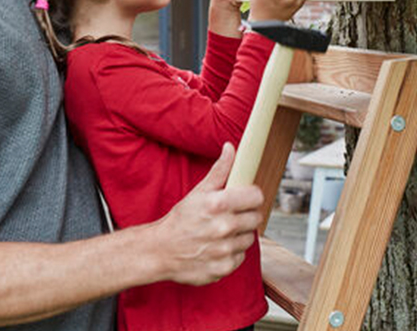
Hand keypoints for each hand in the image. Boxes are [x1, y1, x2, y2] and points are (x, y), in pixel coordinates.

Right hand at [151, 144, 264, 285]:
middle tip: (231, 215)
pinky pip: (240, 256)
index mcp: (218, 204)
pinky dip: (232, 252)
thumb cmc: (180, 220)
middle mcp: (223, 227)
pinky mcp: (224, 267)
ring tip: (222, 232)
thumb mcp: (198, 192)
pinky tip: (218, 247)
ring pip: (249, 238)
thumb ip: (219, 170)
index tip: (245, 197)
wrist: (160, 250)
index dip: (251, 196)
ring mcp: (224, 249)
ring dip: (239, 235)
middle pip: (256, 218)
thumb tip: (230, 149)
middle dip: (246, 215)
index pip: (256, 197)